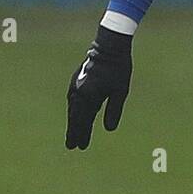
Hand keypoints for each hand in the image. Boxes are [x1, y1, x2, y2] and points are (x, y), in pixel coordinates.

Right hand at [65, 24, 132, 149]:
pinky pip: (72, 100)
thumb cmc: (117, 68)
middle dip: (74, 131)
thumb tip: (109, 130)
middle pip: (75, 117)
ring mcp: (75, 85)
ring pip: (72, 109)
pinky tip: (76, 115)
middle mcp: (78, 92)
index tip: (80, 147)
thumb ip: (114, 110)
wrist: (108, 46)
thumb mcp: (120, 91)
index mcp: (88, 96)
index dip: (82, 134)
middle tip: (72, 146)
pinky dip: (74, 111)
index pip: (83, 121)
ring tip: (72, 134)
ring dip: (73, 122)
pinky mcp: (76, 80)